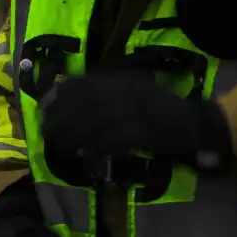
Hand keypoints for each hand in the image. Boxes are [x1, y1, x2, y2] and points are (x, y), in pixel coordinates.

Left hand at [40, 71, 233, 174]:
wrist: (194, 122)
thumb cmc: (155, 107)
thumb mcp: (127, 89)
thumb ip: (99, 90)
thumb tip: (59, 92)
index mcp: (119, 80)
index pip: (82, 84)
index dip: (58, 97)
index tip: (42, 110)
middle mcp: (126, 91)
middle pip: (85, 104)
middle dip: (62, 119)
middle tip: (47, 133)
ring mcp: (137, 111)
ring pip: (97, 123)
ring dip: (75, 137)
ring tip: (60, 147)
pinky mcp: (146, 132)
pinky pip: (115, 141)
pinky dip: (98, 149)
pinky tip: (86, 156)